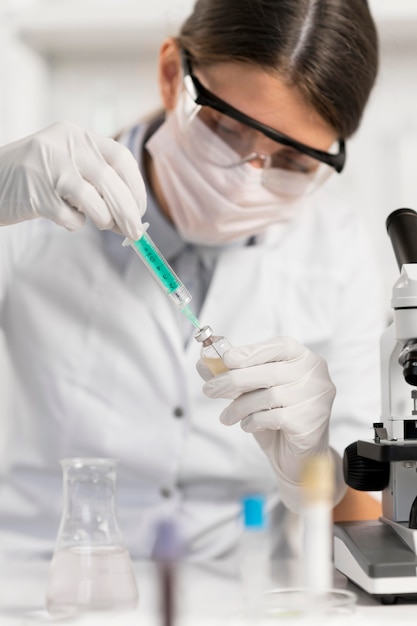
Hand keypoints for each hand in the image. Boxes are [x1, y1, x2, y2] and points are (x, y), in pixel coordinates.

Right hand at [0, 121, 145, 238]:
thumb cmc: (35, 175)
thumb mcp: (66, 161)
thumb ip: (96, 177)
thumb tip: (132, 211)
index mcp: (77, 135)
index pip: (121, 158)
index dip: (136, 186)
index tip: (140, 208)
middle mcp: (65, 146)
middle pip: (111, 182)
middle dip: (128, 212)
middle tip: (134, 233)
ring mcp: (49, 169)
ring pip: (95, 202)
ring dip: (105, 220)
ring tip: (100, 223)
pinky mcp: (37, 194)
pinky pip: (71, 218)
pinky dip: (74, 224)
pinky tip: (63, 217)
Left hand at [200, 336, 336, 494]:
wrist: (298, 454)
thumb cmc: (277, 413)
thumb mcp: (254, 389)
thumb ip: (233, 373)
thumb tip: (202, 363)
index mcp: (304, 357)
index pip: (279, 346)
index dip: (251, 351)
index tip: (226, 358)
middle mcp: (315, 375)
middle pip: (269, 372)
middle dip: (233, 380)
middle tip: (209, 390)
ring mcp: (316, 398)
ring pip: (267, 396)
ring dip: (239, 407)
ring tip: (227, 416)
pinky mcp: (310, 422)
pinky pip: (272, 417)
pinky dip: (253, 421)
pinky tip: (248, 425)